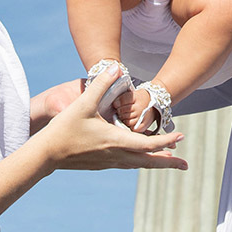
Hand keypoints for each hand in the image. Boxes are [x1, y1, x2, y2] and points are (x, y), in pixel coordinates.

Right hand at [37, 68, 185, 171]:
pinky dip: (140, 161)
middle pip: (148, 161)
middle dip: (169, 162)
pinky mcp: (101, 164)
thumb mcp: (84, 103)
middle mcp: (116, 155)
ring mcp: (109, 162)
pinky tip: (140, 158)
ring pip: (139, 164)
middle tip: (186, 165)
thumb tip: (116, 66)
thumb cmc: (64, 129)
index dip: (167, 140)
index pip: (148, 143)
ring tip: (169, 162)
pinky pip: (128, 164)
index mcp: (116, 141)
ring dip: (156, 163)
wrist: (45, 156)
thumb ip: (101, 84)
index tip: (182, 136)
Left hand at [115, 87, 154, 132]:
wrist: (156, 104)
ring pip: (125, 120)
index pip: (122, 100)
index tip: (116, 104)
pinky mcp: (142, 125)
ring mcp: (141, 117)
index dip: (117, 103)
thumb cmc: (143, 99)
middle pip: (122, 111)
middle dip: (119, 111)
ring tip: (127, 115)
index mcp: (136, 97)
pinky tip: (131, 121)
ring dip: (124, 118)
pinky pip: (132, 128)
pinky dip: (130, 125)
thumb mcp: (135, 93)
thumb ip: (124, 97)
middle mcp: (139, 107)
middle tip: (122, 110)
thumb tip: (114, 104)